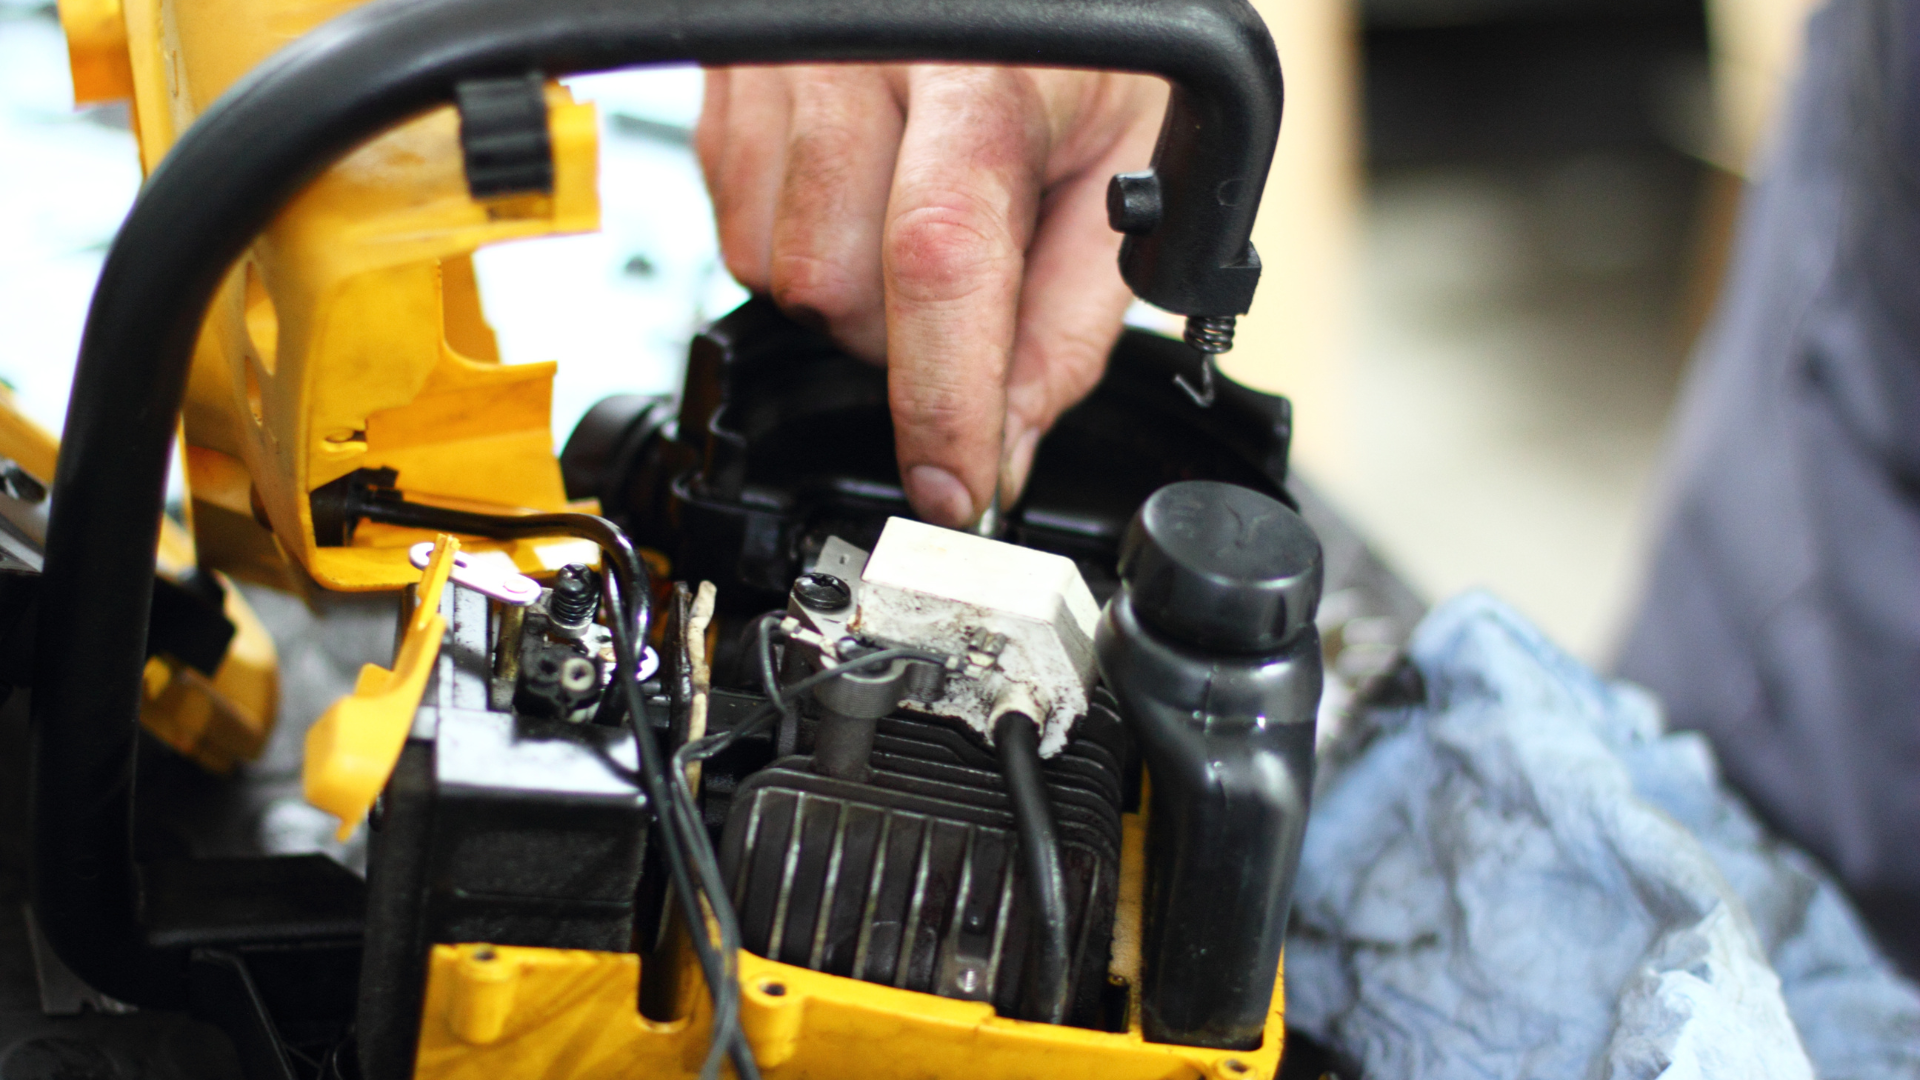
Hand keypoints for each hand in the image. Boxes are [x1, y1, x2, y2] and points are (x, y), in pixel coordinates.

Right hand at [695, 64, 1167, 527]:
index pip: (937, 254)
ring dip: (841, 298)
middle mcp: (862, 54)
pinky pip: (731, 224)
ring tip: (907, 226)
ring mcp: (779, 64)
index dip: (940, 396)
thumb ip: (1068, 321)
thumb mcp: (1127, 165)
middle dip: (894, 342)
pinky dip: (793, 248)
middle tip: (961, 296)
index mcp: (982, 72)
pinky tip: (856, 200)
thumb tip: (1005, 451)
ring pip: (768, 268)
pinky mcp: (726, 81)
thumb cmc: (1082, 43)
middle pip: (831, 283)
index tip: (954, 487)